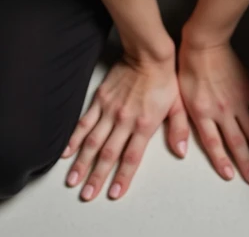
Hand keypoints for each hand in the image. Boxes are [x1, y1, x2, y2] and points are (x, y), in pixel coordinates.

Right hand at [60, 52, 187, 200]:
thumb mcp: (178, 105)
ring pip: (93, 142)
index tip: (113, 193)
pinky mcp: (100, 99)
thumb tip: (181, 151)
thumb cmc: (164, 78)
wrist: (148, 53)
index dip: (122, 177)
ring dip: (82, 163)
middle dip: (96, 177)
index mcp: (144, 125)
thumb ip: (178, 130)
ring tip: (72, 180)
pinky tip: (67, 152)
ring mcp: (110, 110)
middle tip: (86, 194)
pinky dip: (75, 138)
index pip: (131, 158)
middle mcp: (124, 121)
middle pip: (108, 155)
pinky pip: (85, 122)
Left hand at [176, 39, 248, 185]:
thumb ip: (180, 125)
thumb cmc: (188, 68)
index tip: (231, 175)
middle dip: (247, 163)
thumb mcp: (177, 98)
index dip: (222, 161)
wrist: (204, 44)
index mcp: (202, 113)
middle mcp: (221, 111)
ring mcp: (237, 101)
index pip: (214, 144)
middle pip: (237, 142)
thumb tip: (180, 150)